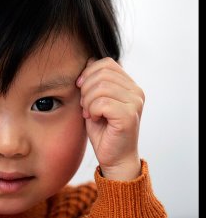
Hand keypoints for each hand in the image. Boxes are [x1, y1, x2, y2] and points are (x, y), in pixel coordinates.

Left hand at [76, 57, 144, 180]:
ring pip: (100, 87)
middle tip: (85, 106)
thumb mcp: (95, 101)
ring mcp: (135, 103)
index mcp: (130, 85)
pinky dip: (92, 111)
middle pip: (102, 73)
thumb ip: (95, 82)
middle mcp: (136, 91)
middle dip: (86, 89)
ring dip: (87, 101)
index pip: (106, 63)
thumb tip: (89, 60)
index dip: (88, 73)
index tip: (80, 89)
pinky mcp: (129, 116)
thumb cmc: (103, 130)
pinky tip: (94, 119)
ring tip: (90, 113)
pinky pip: (102, 103)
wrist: (114, 157)